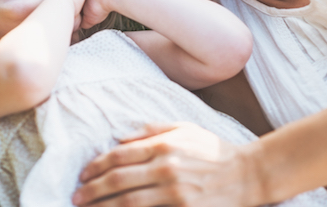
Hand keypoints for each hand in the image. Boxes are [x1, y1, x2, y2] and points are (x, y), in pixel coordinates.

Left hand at [73, 123, 258, 206]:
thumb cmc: (214, 150)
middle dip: (92, 191)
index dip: (95, 167)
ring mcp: (176, 194)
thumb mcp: (184, 128)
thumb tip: (118, 137)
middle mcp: (167, 169)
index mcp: (164, 146)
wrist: (250, 175)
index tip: (83, 175)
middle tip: (76, 196)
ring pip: (128, 204)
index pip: (118, 156)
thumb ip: (150, 130)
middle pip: (118, 182)